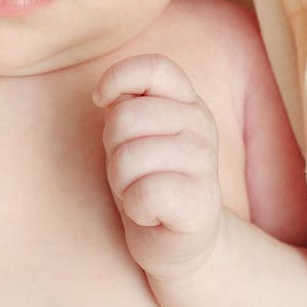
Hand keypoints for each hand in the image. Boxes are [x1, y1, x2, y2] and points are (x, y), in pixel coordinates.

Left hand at [92, 53, 223, 281]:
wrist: (179, 240)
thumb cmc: (149, 175)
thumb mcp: (136, 131)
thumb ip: (127, 102)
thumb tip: (109, 94)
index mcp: (186, 100)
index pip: (155, 66)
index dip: (118, 76)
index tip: (101, 100)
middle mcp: (201, 124)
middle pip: (125, 116)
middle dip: (112, 146)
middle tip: (129, 166)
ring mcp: (205, 162)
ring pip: (129, 157)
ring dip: (121, 180)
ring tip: (140, 188)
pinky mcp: (201, 202)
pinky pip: (144, 193)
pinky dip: (134, 207)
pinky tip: (150, 212)